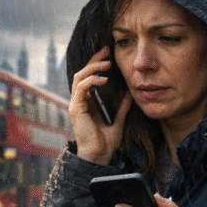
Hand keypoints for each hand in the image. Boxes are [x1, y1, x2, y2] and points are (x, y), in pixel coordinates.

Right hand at [68, 46, 131, 163]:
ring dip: (92, 68)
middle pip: (82, 72)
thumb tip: (130, 93)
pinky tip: (103, 80)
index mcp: (88, 102)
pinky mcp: (76, 108)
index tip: (109, 55)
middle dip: (94, 60)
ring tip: (106, 64)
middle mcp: (80, 101)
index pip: (89, 77)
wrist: (99, 155)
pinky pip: (81, 88)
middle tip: (106, 51)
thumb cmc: (106, 142)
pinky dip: (91, 81)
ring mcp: (76, 104)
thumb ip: (123, 106)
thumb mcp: (119, 120)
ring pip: (79, 77)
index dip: (97, 64)